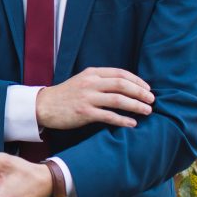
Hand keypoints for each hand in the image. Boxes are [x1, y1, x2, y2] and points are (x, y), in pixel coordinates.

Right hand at [36, 67, 153, 129]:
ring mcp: (87, 97)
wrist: (44, 106)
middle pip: (122, 85)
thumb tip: (125, 87)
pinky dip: (123, 120)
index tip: (147, 89)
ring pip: (118, 99)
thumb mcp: (82, 81)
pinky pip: (108, 116)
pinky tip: (132, 123)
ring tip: (147, 111)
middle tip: (152, 100)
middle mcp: (90, 83)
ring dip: (136, 106)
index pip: (120, 73)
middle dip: (140, 92)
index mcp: (91, 73)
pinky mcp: (84, 112)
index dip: (137, 81)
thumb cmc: (66, 95)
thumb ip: (100, 81)